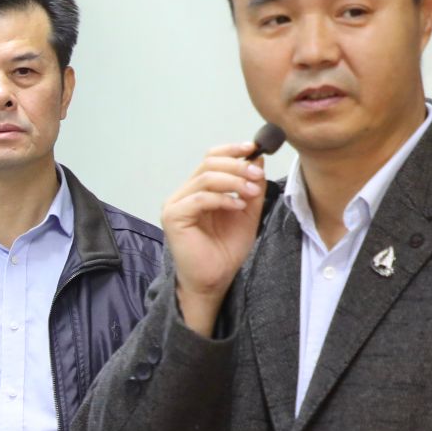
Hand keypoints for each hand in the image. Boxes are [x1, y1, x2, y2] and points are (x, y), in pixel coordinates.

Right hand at [162, 143, 269, 334]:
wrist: (213, 281)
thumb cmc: (225, 252)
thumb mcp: (247, 212)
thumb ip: (251, 187)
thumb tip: (256, 158)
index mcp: (198, 190)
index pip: (210, 158)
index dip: (232, 150)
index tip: (255, 148)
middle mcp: (184, 193)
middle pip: (209, 163)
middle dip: (237, 165)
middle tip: (258, 175)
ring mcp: (175, 204)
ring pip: (206, 177)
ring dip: (234, 182)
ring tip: (252, 193)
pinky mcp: (173, 217)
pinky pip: (200, 198)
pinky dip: (223, 199)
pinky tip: (238, 207)